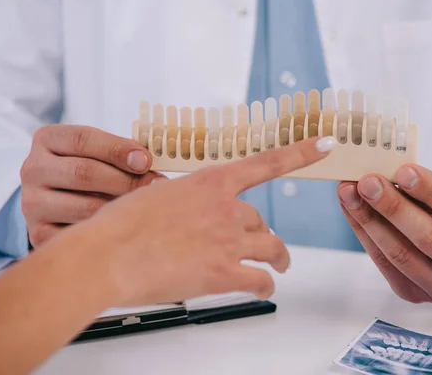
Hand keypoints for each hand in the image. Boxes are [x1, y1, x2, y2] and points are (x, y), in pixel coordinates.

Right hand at [20, 125, 164, 246]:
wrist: (58, 204)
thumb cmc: (90, 170)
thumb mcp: (99, 152)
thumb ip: (121, 152)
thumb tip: (148, 164)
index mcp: (47, 140)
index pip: (84, 140)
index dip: (118, 149)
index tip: (145, 161)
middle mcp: (33, 169)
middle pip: (84, 173)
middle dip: (126, 180)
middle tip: (155, 187)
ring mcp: (33, 203)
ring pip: (86, 206)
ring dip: (121, 208)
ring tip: (144, 207)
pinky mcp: (39, 233)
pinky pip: (80, 234)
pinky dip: (107, 230)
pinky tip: (125, 227)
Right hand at [86, 136, 335, 305]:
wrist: (105, 257)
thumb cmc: (121, 226)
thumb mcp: (155, 195)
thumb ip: (185, 200)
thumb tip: (190, 208)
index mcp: (210, 182)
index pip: (266, 162)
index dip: (300, 153)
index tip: (326, 143)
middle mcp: (226, 207)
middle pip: (260, 220)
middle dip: (258, 233)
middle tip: (254, 244)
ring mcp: (228, 240)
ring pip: (271, 247)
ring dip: (278, 258)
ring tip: (279, 266)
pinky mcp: (224, 273)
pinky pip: (261, 279)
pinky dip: (265, 285)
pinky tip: (261, 288)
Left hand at [337, 165, 431, 304]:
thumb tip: (389, 177)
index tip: (403, 169)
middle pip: (429, 239)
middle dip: (393, 207)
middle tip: (366, 182)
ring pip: (401, 255)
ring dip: (369, 221)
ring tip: (349, 192)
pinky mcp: (415, 296)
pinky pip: (384, 264)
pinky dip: (364, 233)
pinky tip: (351, 209)